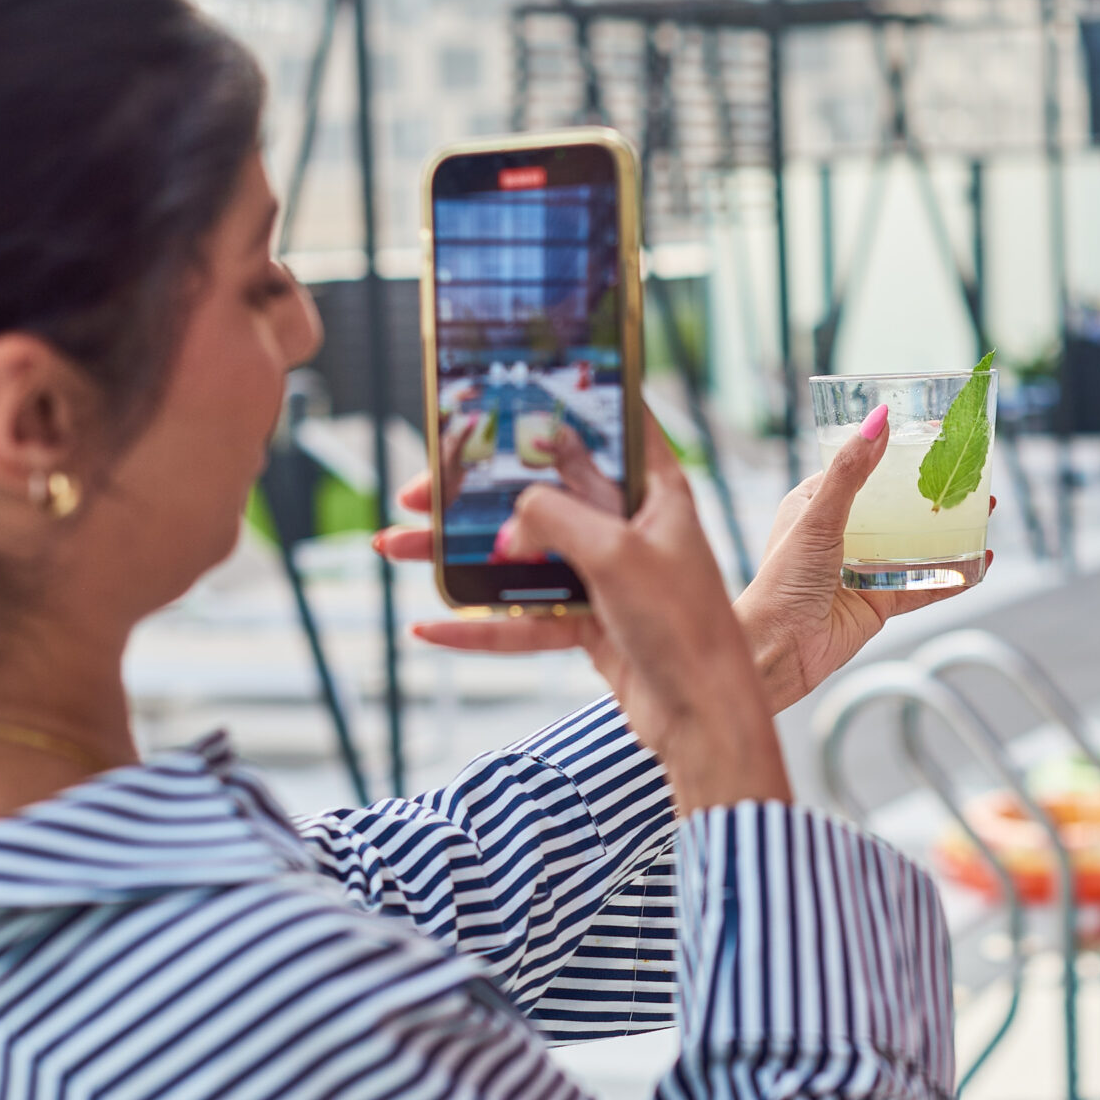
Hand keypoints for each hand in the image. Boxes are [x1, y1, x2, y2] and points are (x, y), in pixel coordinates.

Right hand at [377, 408, 984, 686]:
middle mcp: (631, 527)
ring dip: (460, 557)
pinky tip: (431, 624)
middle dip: (477, 492)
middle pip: (543, 493)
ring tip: (395, 548)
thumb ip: (556, 520)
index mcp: (656, 493)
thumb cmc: (683, 629)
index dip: (565, 400)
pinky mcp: (592, 623)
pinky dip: (479, 625)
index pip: (612, 426)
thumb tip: (511, 515)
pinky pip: (524, 618)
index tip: (515, 380)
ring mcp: (609, 576)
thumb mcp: (616, 557)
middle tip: (419, 491)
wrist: (704, 720)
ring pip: (522, 555)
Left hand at [734, 403, 988, 712]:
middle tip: (969, 476)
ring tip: (985, 511)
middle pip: (895, 506)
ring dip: (949, 530)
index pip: (861, 469)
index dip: (894, 454)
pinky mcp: (880, 602)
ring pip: (915, 544)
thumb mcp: (819, 517)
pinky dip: (954, 575)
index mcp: (816, 506)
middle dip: (931, 492)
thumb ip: (851, 471)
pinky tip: (982, 562)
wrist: (779, 651)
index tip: (931, 438)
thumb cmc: (783, 581)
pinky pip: (925, 585)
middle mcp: (840, 536)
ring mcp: (863, 569)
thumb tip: (880, 419)